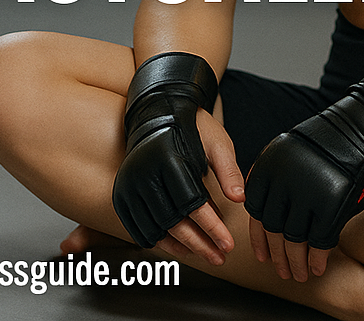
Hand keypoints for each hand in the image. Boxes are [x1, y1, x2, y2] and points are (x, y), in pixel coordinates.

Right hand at [113, 52, 238, 254]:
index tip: (228, 244)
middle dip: (199, 243)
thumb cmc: (194, 123)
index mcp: (169, 158)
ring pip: (155, 227)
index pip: (192, 203)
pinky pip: (138, 225)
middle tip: (220, 256)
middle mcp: (144, 172)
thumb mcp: (217, 140)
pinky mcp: (123, 190)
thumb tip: (241, 199)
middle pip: (173, 220)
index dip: (211, 227)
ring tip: (205, 255)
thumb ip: (228, 169)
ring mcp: (129, 182)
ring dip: (181, 246)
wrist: (160, 107)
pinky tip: (179, 247)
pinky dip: (159, 240)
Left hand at [244, 57, 363, 278]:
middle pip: (274, 227)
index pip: (255, 210)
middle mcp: (283, 179)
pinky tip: (319, 267)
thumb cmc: (329, 145)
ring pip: (295, 239)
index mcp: (269, 164)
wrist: (363, 129)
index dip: (258, 238)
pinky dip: (318, 258)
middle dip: (278, 255)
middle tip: (283, 271)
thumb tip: (265, 220)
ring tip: (300, 275)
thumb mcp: (291, 154)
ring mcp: (307, 192)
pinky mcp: (332, 204)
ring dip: (296, 262)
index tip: (263, 256)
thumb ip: (276, 182)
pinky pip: (320, 240)